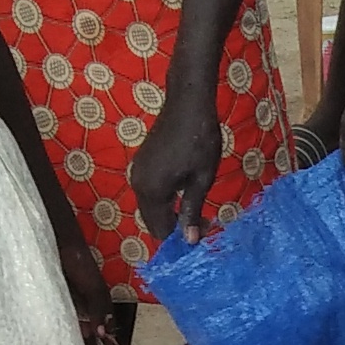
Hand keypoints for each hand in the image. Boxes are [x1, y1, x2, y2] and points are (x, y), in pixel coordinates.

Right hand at [131, 94, 226, 244]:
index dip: (183, 237)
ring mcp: (137, 173)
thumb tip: (190, 241)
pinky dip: (165, 200)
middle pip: (153, 221)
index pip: (161, 231)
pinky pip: (150, 193)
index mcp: (152, 191)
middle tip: (205, 220)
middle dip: (176, 227)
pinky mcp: (140, 164)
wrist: (187, 102)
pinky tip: (184, 192)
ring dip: (171, 214)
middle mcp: (138, 185)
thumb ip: (192, 211)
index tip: (207, 228)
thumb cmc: (200, 139)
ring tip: (197, 205)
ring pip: (151, 208)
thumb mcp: (202, 179)